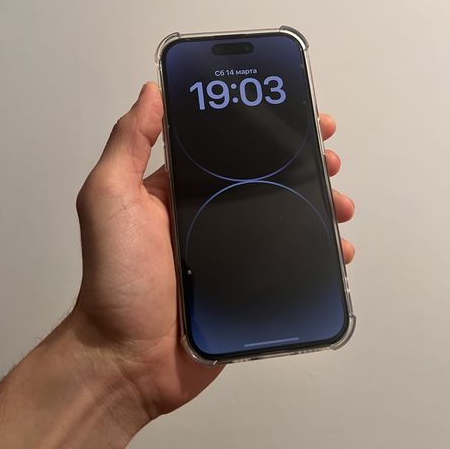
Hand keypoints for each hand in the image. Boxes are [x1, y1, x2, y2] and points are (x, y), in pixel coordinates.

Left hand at [72, 83, 354, 421]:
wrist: (129, 358)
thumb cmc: (116, 277)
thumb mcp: (109, 197)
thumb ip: (128, 143)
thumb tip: (152, 90)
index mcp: (184, 189)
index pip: (230, 147)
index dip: (265, 128)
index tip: (297, 114)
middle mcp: (212, 214)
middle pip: (269, 179)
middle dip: (304, 163)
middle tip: (329, 158)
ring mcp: (234, 251)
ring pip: (288, 217)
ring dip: (320, 204)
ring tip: (340, 203)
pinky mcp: (251, 286)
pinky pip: (293, 262)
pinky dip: (320, 252)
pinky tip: (338, 248)